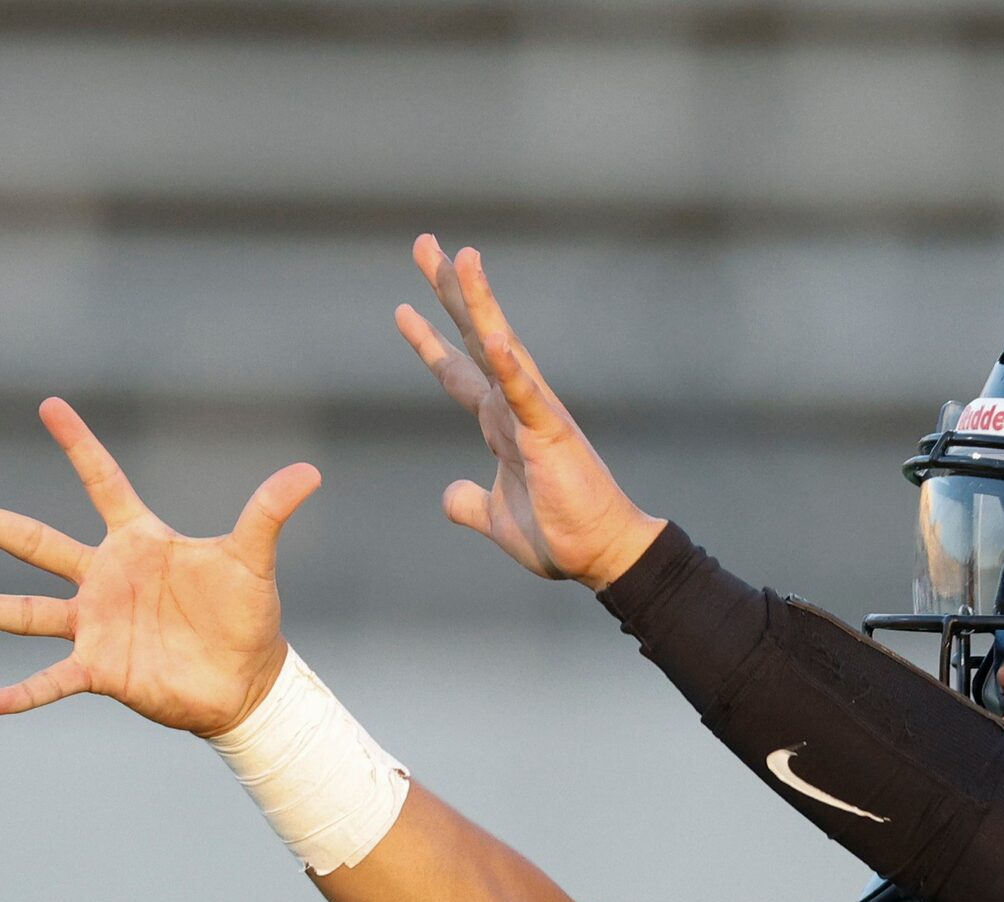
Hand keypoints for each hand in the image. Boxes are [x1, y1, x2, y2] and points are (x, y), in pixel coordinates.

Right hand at [0, 398, 321, 734]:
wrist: (247, 682)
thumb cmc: (247, 616)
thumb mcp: (253, 561)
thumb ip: (269, 514)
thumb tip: (310, 472)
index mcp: (138, 542)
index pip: (102, 482)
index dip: (79, 445)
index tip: (49, 405)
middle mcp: (106, 579)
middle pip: (38, 544)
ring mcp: (97, 625)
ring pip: (27, 614)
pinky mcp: (101, 670)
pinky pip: (53, 680)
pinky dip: (24, 693)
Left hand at [397, 236, 665, 589]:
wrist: (602, 555)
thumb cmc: (559, 535)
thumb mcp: (496, 519)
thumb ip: (469, 503)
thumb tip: (449, 495)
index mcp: (500, 424)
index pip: (458, 372)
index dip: (429, 341)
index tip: (402, 309)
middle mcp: (515, 407)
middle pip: (475, 336)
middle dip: (447, 291)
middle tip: (423, 244)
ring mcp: (534, 415)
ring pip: (502, 346)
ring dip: (481, 303)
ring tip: (462, 258)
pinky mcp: (552, 435)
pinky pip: (527, 396)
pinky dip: (511, 368)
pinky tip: (495, 337)